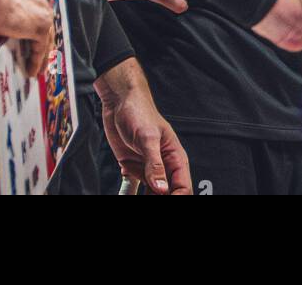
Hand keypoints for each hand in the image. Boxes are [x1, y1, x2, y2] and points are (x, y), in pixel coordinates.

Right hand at [0, 0, 52, 74]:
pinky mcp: (39, 24)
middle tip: (28, 45)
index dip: (22, 6)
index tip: (16, 20)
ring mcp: (38, 8)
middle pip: (36, 10)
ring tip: (32, 63)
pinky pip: (42, 46)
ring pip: (43, 30)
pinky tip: (31, 70)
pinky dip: (38, 58)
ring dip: (39, 47)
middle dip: (34, 26)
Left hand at [95, 59, 192, 194]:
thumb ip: (155, 164)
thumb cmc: (138, 112)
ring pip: (152, 193)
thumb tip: (162, 189)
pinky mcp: (133, 168)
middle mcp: (163, 166)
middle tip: (148, 195)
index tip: (162, 197)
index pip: (183, 187)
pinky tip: (126, 189)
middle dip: (160, 198)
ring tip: (135, 192)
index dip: (176, 198)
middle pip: (168, 193)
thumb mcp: (147, 138)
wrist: (119, 102)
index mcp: (174, 158)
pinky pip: (134, 188)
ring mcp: (148, 168)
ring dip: (146, 197)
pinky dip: (129, 194)